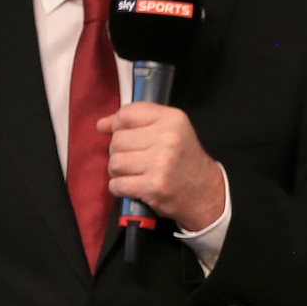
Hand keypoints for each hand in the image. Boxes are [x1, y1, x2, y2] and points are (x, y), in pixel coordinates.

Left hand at [99, 102, 225, 230]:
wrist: (205, 191)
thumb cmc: (183, 158)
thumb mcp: (169, 130)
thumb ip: (136, 121)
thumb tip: (101, 124)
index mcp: (172, 118)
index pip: (127, 114)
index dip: (118, 126)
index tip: (128, 137)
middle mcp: (168, 137)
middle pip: (117, 140)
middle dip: (120, 152)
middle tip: (136, 160)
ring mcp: (161, 163)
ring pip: (114, 163)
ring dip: (119, 172)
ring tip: (135, 173)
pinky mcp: (154, 186)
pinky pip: (117, 184)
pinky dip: (119, 188)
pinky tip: (133, 186)